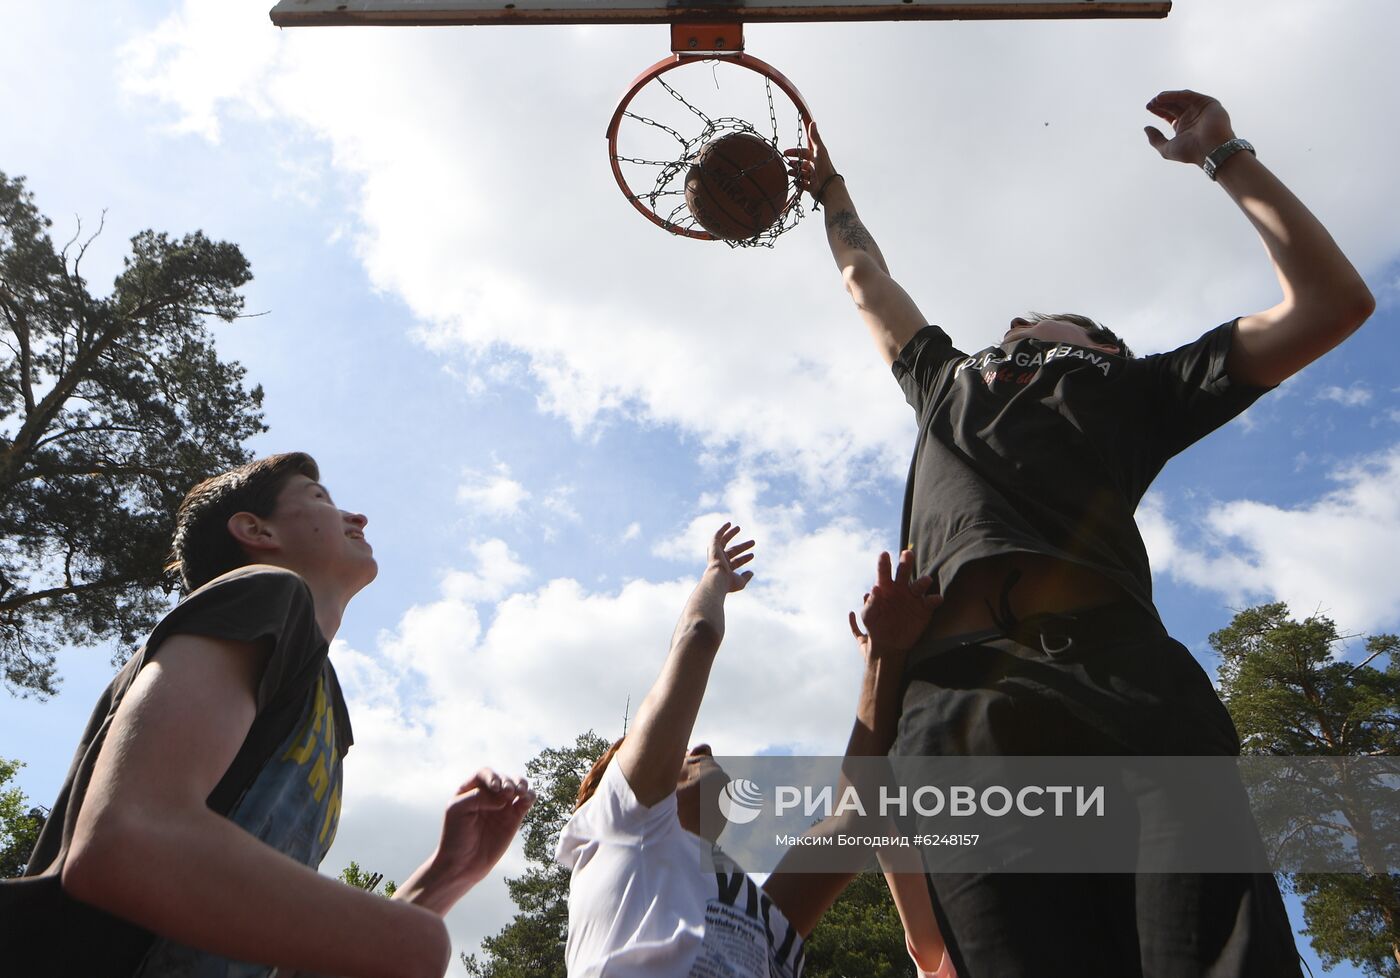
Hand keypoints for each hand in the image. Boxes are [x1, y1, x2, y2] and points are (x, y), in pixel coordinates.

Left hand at [431, 768, 534, 888]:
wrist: (463, 864)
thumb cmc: (455, 836)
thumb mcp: (457, 810)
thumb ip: (478, 797)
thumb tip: (504, 798)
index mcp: (471, 789)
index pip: (485, 773)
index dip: (492, 776)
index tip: (496, 787)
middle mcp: (488, 795)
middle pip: (504, 778)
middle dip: (508, 781)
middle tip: (508, 792)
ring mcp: (503, 806)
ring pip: (518, 786)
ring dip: (522, 784)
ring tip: (521, 792)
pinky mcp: (514, 818)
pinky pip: (526, 802)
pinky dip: (530, 797)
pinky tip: (527, 799)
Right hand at [707, 522, 754, 592]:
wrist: (717, 579)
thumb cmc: (728, 583)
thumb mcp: (740, 582)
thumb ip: (746, 577)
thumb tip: (751, 572)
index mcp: (725, 570)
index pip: (736, 562)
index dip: (745, 559)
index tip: (753, 555)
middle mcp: (720, 561)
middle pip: (733, 551)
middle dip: (743, 547)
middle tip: (753, 542)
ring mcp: (716, 553)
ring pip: (724, 541)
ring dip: (731, 534)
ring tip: (739, 528)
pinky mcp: (713, 546)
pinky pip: (717, 536)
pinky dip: (722, 529)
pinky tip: (729, 524)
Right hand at [784, 120, 837, 202]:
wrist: (828, 186)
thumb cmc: (824, 167)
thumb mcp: (819, 150)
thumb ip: (815, 137)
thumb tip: (813, 122)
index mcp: (817, 157)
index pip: (804, 152)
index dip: (794, 152)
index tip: (785, 152)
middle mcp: (815, 166)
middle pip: (802, 163)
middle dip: (794, 163)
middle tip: (787, 163)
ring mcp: (814, 177)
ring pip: (802, 173)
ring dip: (795, 172)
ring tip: (789, 172)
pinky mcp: (812, 187)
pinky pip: (803, 184)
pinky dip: (798, 182)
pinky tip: (795, 181)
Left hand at [849, 550, 941, 655]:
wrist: (888, 643)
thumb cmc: (875, 625)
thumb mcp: (868, 616)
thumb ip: (871, 603)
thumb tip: (874, 589)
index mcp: (885, 587)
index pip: (884, 572)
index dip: (884, 563)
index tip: (884, 554)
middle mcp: (900, 588)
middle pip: (904, 572)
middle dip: (906, 562)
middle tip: (907, 553)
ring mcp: (913, 597)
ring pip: (920, 584)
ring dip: (923, 581)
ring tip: (926, 580)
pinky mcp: (924, 609)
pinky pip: (931, 601)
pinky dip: (935, 599)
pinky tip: (936, 599)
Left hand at [1144, 89, 1235, 166]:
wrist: (1211, 149)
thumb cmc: (1190, 151)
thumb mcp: (1166, 148)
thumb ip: (1155, 139)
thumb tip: (1146, 128)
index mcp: (1183, 127)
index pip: (1168, 114)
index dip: (1158, 110)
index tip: (1148, 107)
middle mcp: (1191, 117)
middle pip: (1173, 105)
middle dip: (1160, 103)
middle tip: (1150, 104)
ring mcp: (1199, 109)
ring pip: (1180, 99)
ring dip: (1167, 97)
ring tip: (1155, 100)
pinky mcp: (1207, 103)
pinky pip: (1188, 95)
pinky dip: (1175, 95)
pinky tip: (1163, 97)